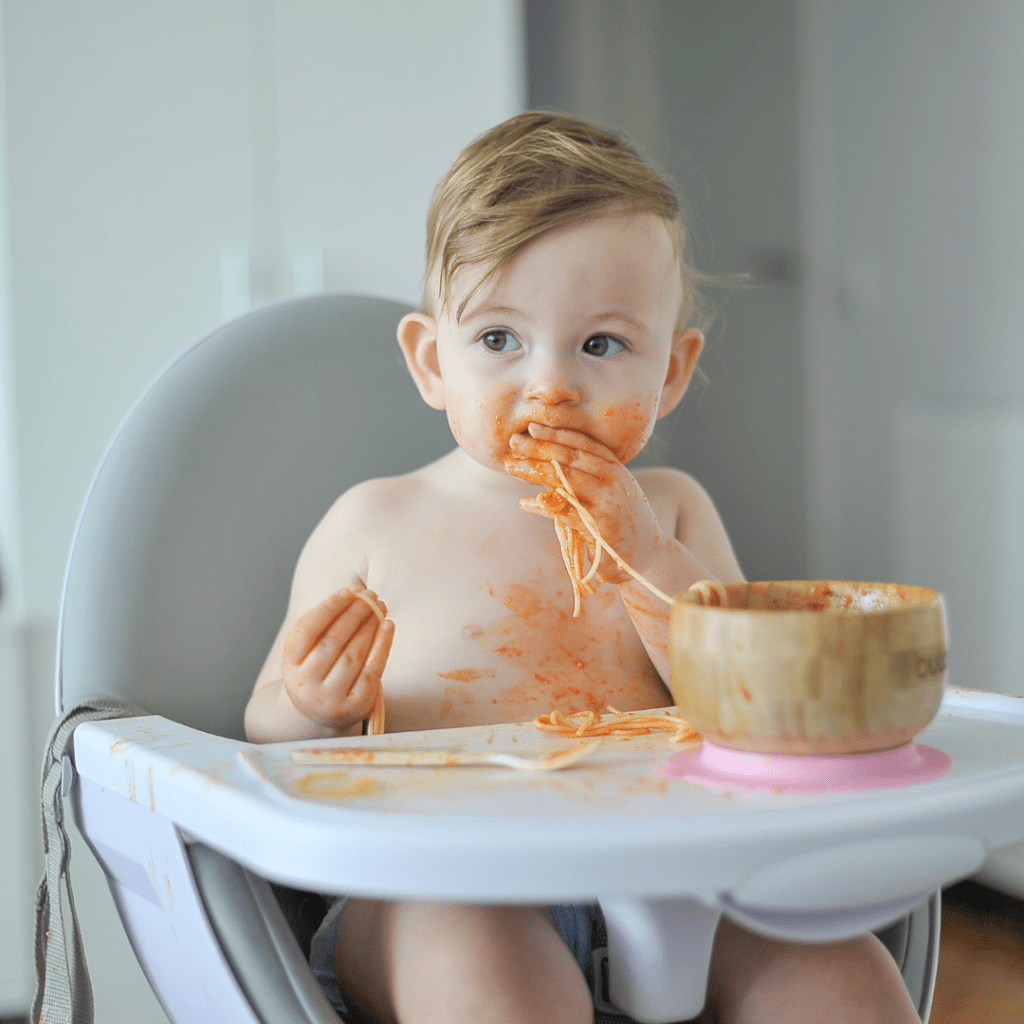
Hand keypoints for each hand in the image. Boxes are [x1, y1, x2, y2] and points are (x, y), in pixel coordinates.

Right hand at [281, 588, 393, 728]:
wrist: (318, 712)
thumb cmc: (318, 667)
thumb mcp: (308, 648)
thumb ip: (326, 623)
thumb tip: (357, 594)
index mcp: (291, 663)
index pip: (307, 630)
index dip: (329, 608)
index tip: (349, 591)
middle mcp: (307, 682)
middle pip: (332, 641)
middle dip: (354, 613)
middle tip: (371, 595)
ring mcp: (330, 697)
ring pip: (353, 655)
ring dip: (369, 626)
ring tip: (380, 606)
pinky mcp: (355, 706)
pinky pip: (372, 672)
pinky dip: (382, 646)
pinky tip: (388, 626)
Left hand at [502, 423, 664, 584]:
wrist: (649, 554)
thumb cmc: (621, 520)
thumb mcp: (611, 492)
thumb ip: (586, 476)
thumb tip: (544, 461)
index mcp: (615, 469)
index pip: (584, 444)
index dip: (557, 434)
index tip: (532, 426)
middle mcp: (614, 481)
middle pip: (571, 459)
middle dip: (540, 448)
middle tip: (514, 442)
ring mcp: (608, 503)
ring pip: (566, 481)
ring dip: (535, 471)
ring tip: (512, 467)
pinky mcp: (600, 527)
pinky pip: (564, 512)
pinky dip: (541, 507)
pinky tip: (524, 503)